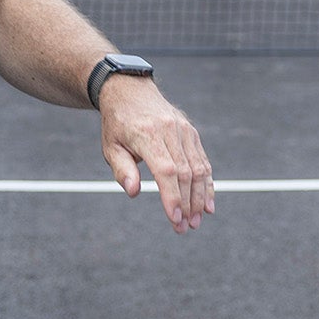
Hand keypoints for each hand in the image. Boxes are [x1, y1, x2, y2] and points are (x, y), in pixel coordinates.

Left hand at [97, 78, 213, 233]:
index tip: (175, 219)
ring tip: (197, 220)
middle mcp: (169, 130)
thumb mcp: (110, 147)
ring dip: (200, 197)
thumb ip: (122, 170)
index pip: (165, 170)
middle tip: (185, 227)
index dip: (172, 196)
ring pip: (198, 168)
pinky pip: (202, 160)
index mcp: (147, 134)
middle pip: (185, 172)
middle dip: (187, 203)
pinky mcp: (191, 132)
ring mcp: (184, 130)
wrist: (131, 91)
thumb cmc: (118, 124)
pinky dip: (207, 183)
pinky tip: (208, 203)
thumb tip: (133, 192)